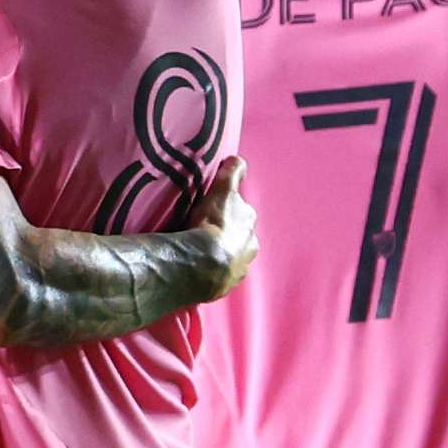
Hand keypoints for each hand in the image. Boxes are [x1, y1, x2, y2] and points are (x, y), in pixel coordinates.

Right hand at [186, 155, 257, 295]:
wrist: (202, 263)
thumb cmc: (213, 223)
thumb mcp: (222, 191)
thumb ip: (232, 174)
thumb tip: (239, 159)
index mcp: (249, 225)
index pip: (242, 216)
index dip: (230, 213)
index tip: (217, 213)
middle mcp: (249, 248)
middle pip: (240, 239)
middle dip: (228, 237)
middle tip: (207, 234)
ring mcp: (238, 270)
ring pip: (231, 260)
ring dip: (220, 257)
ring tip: (200, 255)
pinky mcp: (224, 288)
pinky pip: (218, 278)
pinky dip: (211, 274)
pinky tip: (197, 272)